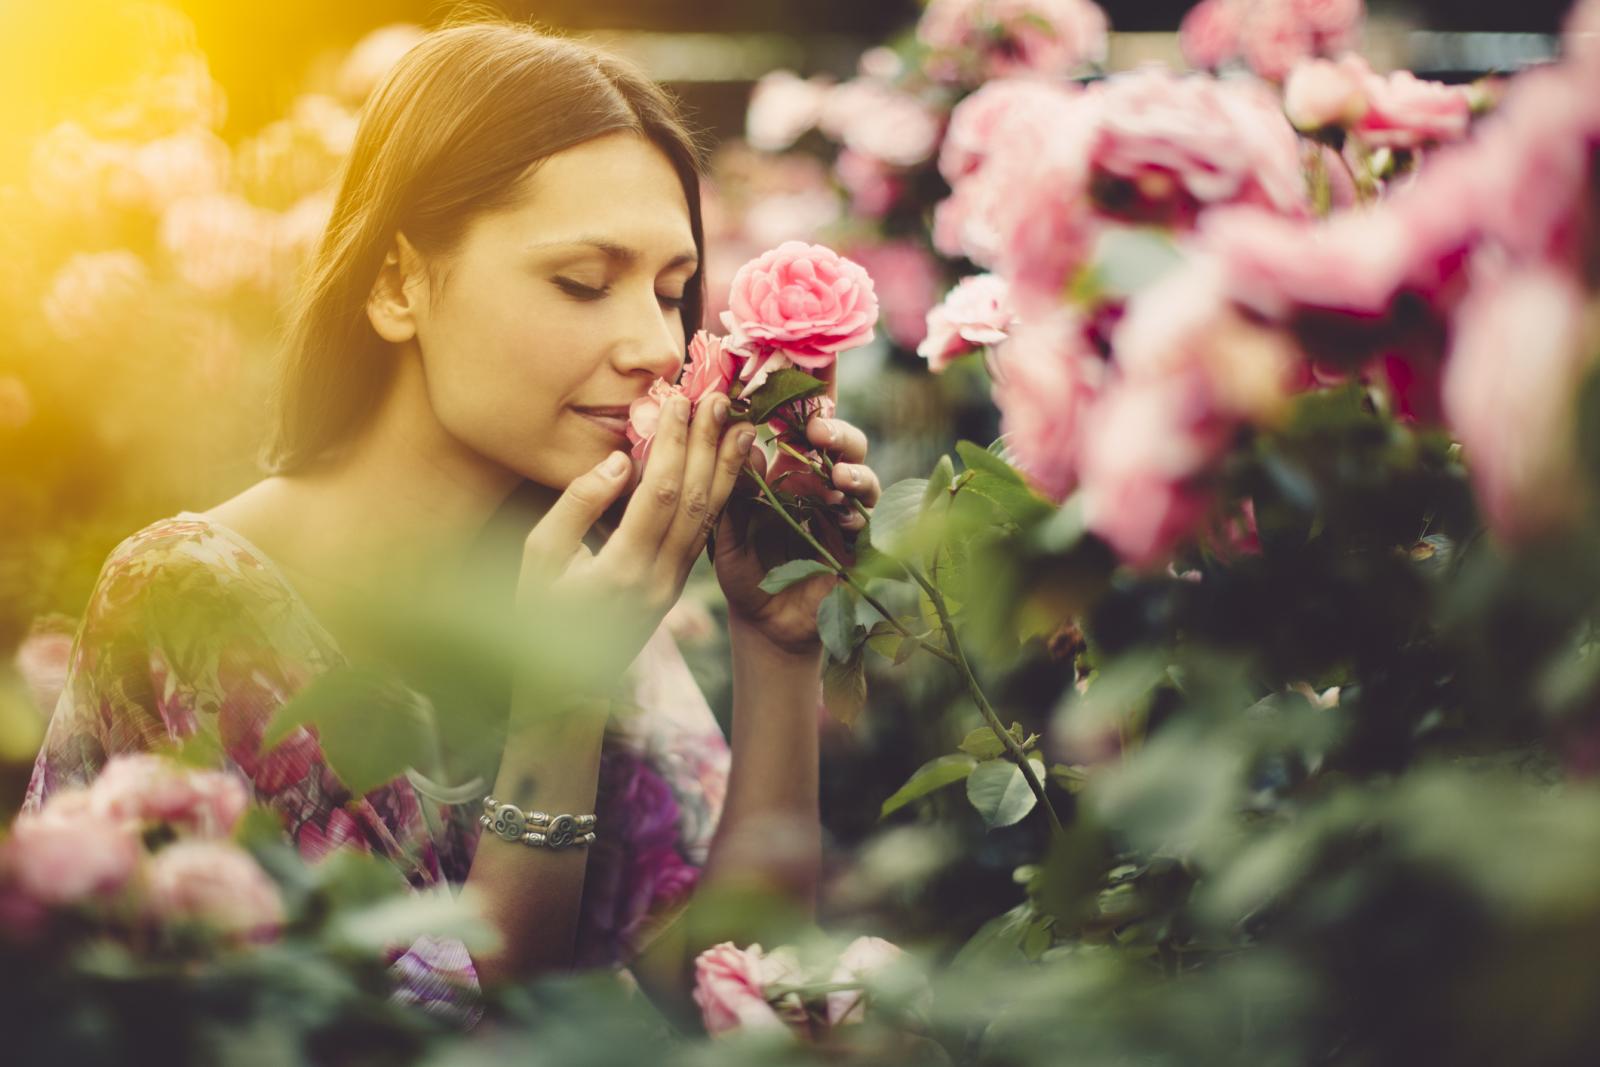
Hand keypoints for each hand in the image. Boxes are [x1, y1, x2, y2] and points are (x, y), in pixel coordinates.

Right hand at [516, 392, 756, 711]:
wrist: (561, 686)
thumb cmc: (537, 613)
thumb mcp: (538, 558)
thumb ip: (577, 506)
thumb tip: (619, 461)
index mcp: (621, 569)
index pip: (658, 493)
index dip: (673, 444)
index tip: (679, 400)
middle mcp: (658, 579)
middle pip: (694, 500)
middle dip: (708, 445)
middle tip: (720, 398)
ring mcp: (674, 586)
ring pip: (709, 519)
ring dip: (726, 469)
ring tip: (740, 425)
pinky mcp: (678, 587)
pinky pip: (705, 535)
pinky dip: (721, 496)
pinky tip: (730, 467)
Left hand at [713, 399, 881, 654]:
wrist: (766, 623)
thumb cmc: (745, 569)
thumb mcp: (727, 528)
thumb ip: (734, 489)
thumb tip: (744, 444)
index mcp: (787, 468)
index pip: (800, 420)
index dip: (807, 390)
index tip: (804, 365)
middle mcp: (821, 482)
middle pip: (840, 439)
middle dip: (835, 427)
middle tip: (817, 427)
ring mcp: (843, 511)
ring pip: (861, 474)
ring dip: (853, 467)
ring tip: (837, 473)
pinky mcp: (857, 544)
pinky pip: (866, 520)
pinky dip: (857, 511)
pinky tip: (844, 513)